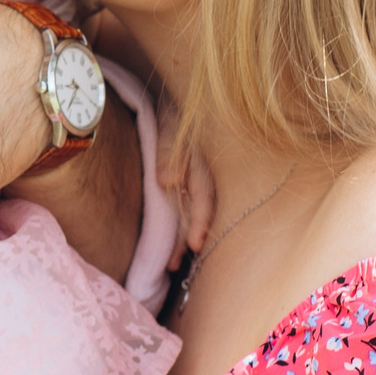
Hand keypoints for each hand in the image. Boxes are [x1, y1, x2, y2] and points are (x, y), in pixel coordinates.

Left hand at [154, 94, 215, 252]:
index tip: (194, 244)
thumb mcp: (171, 129)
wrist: (187, 110)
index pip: (205, 197)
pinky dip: (188, 227)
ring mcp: (204, 185)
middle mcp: (209, 179)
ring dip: (185, 238)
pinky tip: (180, 244)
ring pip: (197, 216)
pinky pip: (195, 210)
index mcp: (206, 165)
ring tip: (171, 264)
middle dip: (190, 239)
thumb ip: (170, 153)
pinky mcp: (197, 188)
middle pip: (202, 213)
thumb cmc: (178, 119)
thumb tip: (165, 181)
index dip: (200, 221)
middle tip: (173, 264)